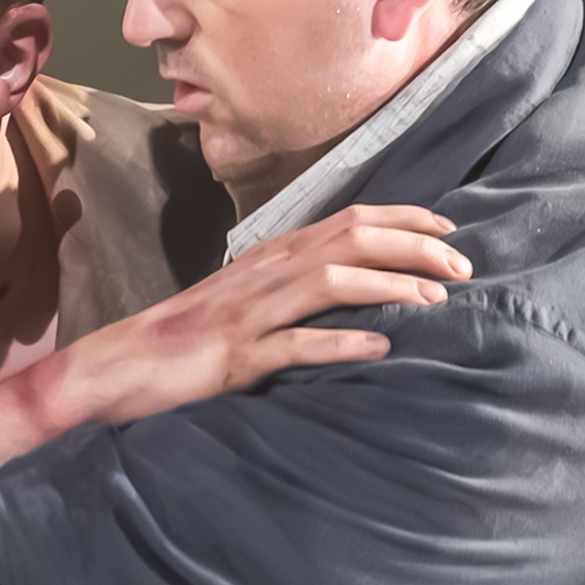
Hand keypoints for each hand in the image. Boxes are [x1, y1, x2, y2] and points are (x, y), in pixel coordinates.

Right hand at [28, 204, 466, 431]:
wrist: (121, 365)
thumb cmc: (187, 336)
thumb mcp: (247, 298)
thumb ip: (294, 284)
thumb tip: (351, 279)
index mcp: (271, 257)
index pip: (348, 220)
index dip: (403, 219)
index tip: (449, 227)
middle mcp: (266, 274)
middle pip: (350, 239)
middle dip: (413, 245)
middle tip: (463, 264)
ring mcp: (251, 312)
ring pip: (330, 281)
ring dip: (389, 285)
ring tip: (435, 298)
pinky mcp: (236, 355)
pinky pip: (295, 344)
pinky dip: (341, 342)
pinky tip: (378, 348)